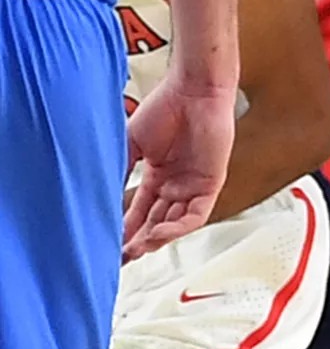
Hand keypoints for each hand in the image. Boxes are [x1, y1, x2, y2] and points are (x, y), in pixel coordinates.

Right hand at [122, 64, 236, 259]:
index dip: (123, 230)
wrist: (193, 90)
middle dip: (136, 242)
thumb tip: (100, 199)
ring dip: (153, 239)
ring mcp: (193, 185)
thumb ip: (120, 171)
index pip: (139, 212)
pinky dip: (175, 228)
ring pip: (173, 224)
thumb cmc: (166, 108)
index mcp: (158, 177)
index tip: (106, 246)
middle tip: (117, 257)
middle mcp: (176, 185)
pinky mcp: (211, 183)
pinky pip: (194, 215)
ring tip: (133, 250)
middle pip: (154, 223)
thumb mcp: (132, 146)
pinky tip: (156, 234)